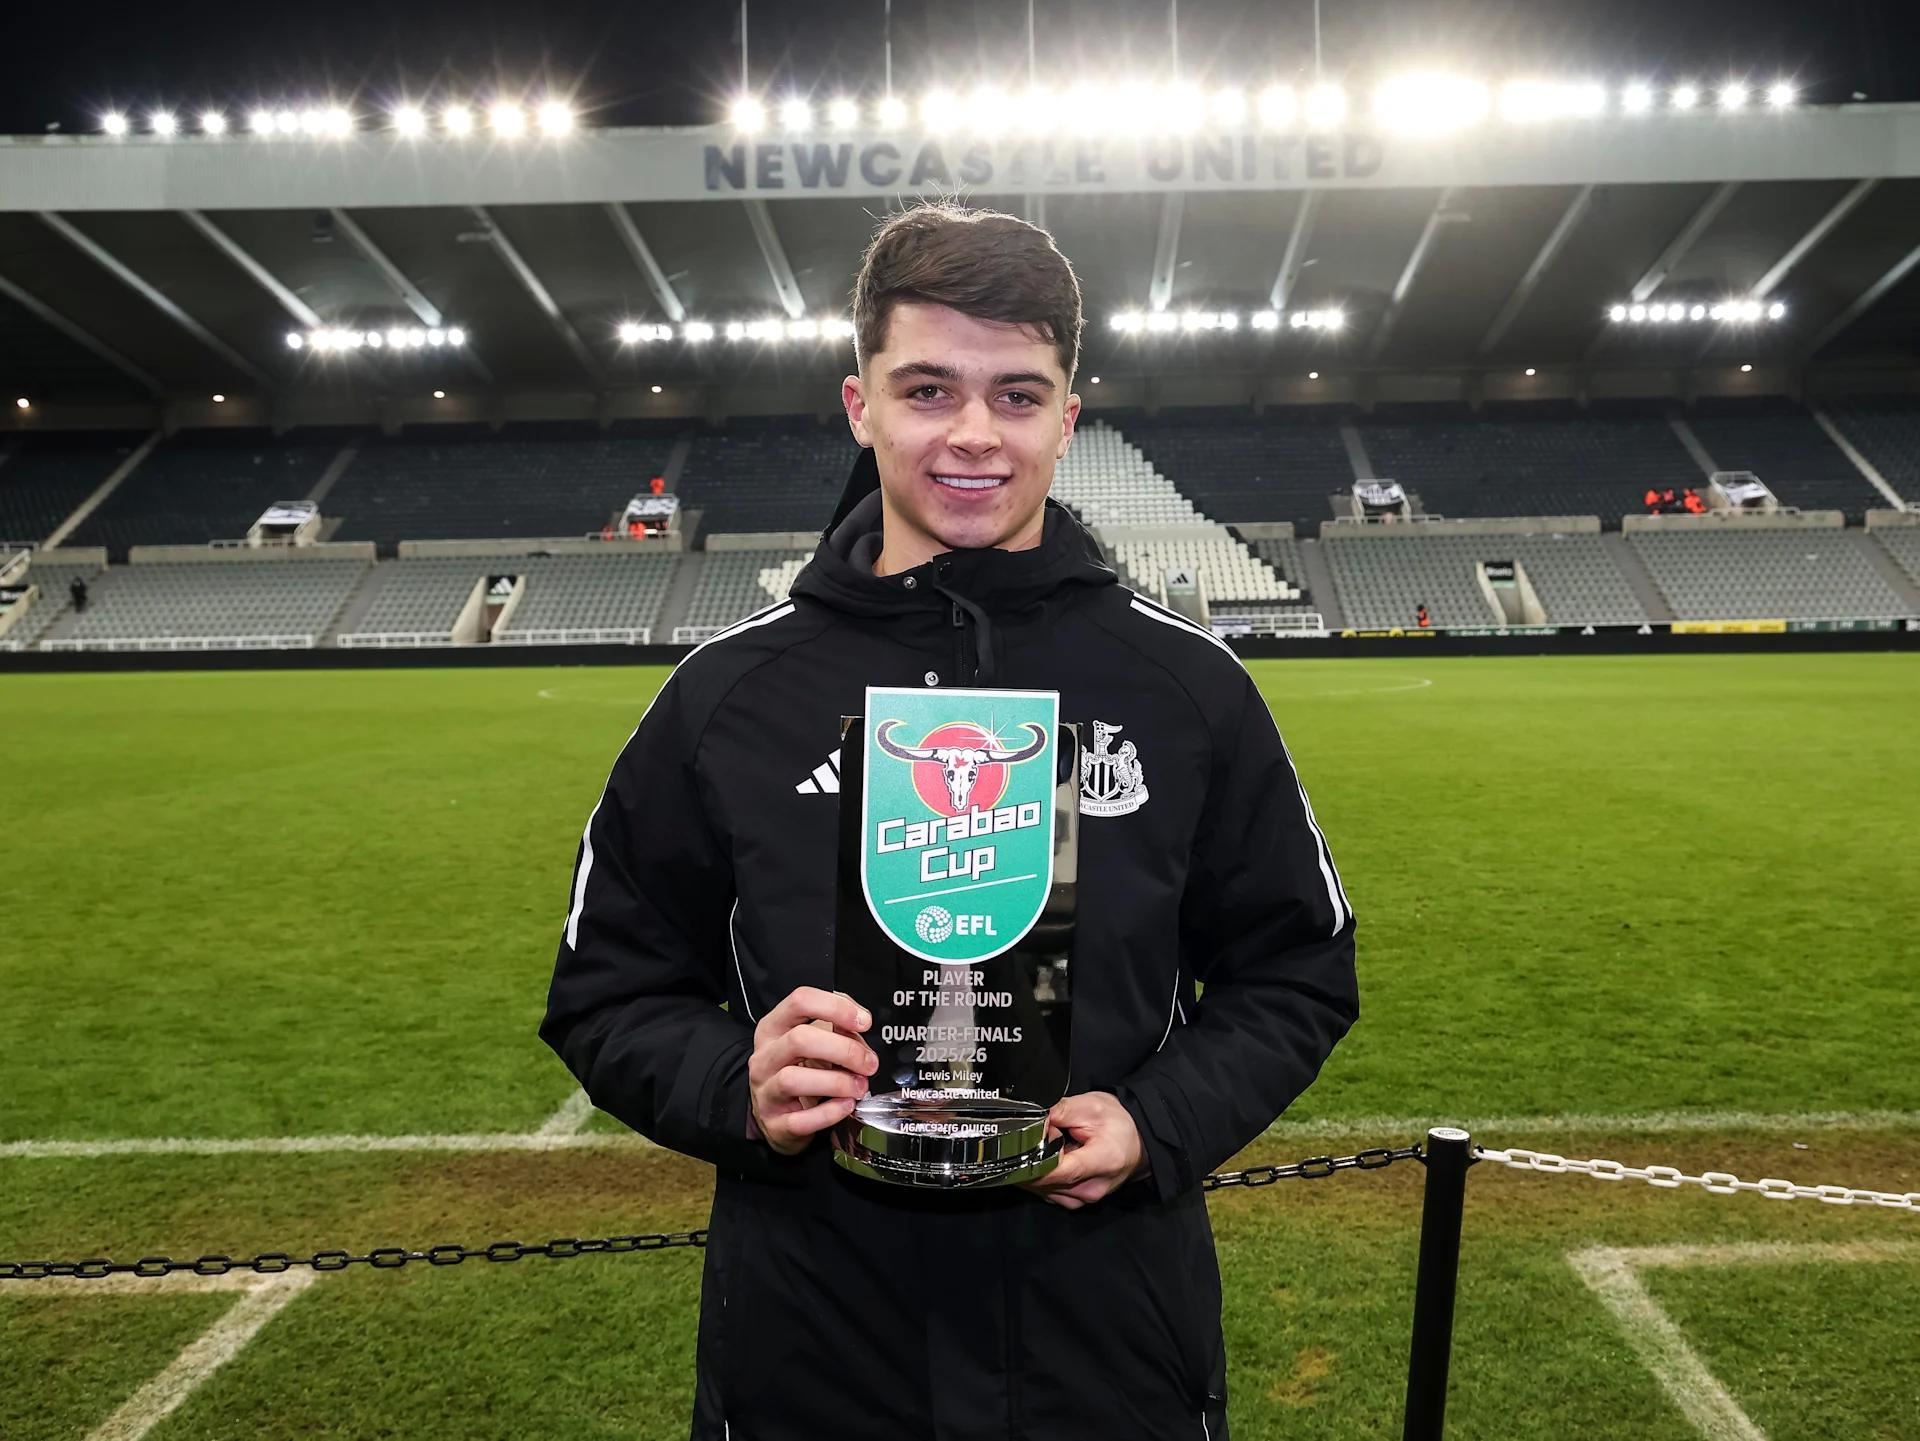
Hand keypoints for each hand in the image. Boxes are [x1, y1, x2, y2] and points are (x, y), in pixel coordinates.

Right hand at [747, 987, 875, 1155]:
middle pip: (799, 1039)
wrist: (776, 1114)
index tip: (863, 1022)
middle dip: (844, 1050)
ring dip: (837, 1082)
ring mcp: (765, 1091)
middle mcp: (765, 1057)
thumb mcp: (812, 1039)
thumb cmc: (799, 1070)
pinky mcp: (774, 1124)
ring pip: (794, 1079)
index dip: (836, 1007)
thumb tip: (860, 1023)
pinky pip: (801, 1120)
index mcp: (774, 1028)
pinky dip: (830, 1113)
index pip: (800, 1001)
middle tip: (869, 1063)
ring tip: (859, 1086)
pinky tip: (846, 1106)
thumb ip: (837, 1024)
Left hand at [1023, 1091, 1145, 1209]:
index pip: (1058, 1171)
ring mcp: (1084, 1198)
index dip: (1033, 1160)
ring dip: (1037, 1168)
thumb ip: (1059, 1110)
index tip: (1022, 1145)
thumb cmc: (1118, 1125)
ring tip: (1052, 1147)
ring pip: (1041, 1188)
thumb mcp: (1091, 1106)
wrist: (1137, 1143)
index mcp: (1102, 1162)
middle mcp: (1092, 1188)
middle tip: (1042, 1136)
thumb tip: (1033, 1118)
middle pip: (1044, 1180)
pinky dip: (1043, 1176)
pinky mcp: (1076, 1201)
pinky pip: (1047, 1191)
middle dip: (1033, 1158)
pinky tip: (1053, 1161)